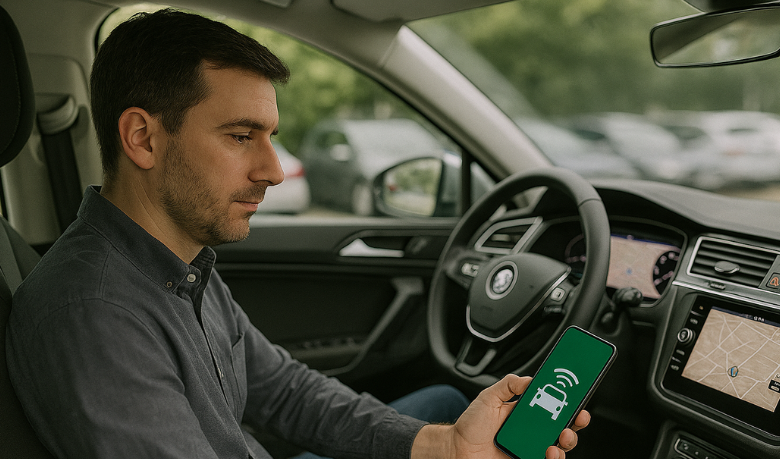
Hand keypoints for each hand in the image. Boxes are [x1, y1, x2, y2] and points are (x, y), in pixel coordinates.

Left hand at [450, 374, 589, 458]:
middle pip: (564, 427)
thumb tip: (529, 379)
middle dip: (576, 422)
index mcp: (526, 414)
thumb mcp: (488, 397)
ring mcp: (530, 449)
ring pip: (560, 448)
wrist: (456, 449)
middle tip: (578, 416)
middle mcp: (532, 432)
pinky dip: (553, 458)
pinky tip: (549, 453)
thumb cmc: (471, 425)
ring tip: (561, 437)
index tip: (579, 395)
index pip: (554, 406)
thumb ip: (508, 385)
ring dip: (567, 442)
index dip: (569, 401)